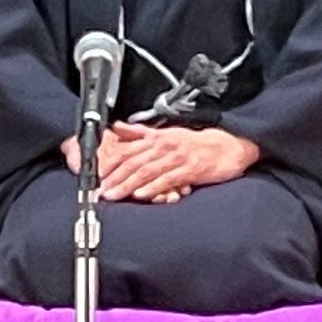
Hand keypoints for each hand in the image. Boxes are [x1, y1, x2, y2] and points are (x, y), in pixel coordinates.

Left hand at [93, 125, 257, 202]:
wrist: (226, 147)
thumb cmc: (195, 143)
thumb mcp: (165, 134)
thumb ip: (140, 133)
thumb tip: (117, 127)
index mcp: (155, 138)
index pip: (127, 151)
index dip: (109, 164)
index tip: (95, 176)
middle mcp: (163, 146)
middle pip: (133, 163)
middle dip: (114, 178)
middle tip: (99, 190)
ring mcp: (176, 158)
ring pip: (146, 172)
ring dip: (127, 184)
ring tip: (113, 194)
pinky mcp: (189, 169)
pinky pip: (168, 179)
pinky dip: (153, 187)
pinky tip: (141, 194)